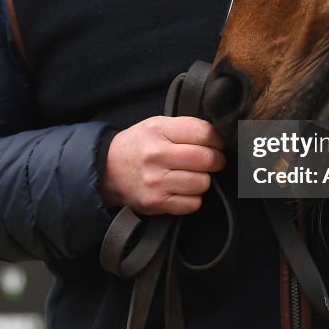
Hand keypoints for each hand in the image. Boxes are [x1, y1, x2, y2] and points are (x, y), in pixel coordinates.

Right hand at [101, 116, 225, 215]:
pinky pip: (193, 203)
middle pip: (207, 159)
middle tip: (213, 160)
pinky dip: (193, 198)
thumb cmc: (140, 145)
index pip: (204, 133)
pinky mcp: (156, 202)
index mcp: (159, 130)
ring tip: (194, 175)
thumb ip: (186, 127)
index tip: (217, 144)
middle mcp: (157, 155)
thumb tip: (219, 136)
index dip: (217, 139)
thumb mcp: (157, 124)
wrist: (108, 170)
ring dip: (204, 180)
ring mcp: (156, 181)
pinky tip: (184, 189)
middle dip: (217, 160)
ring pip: (203, 183)